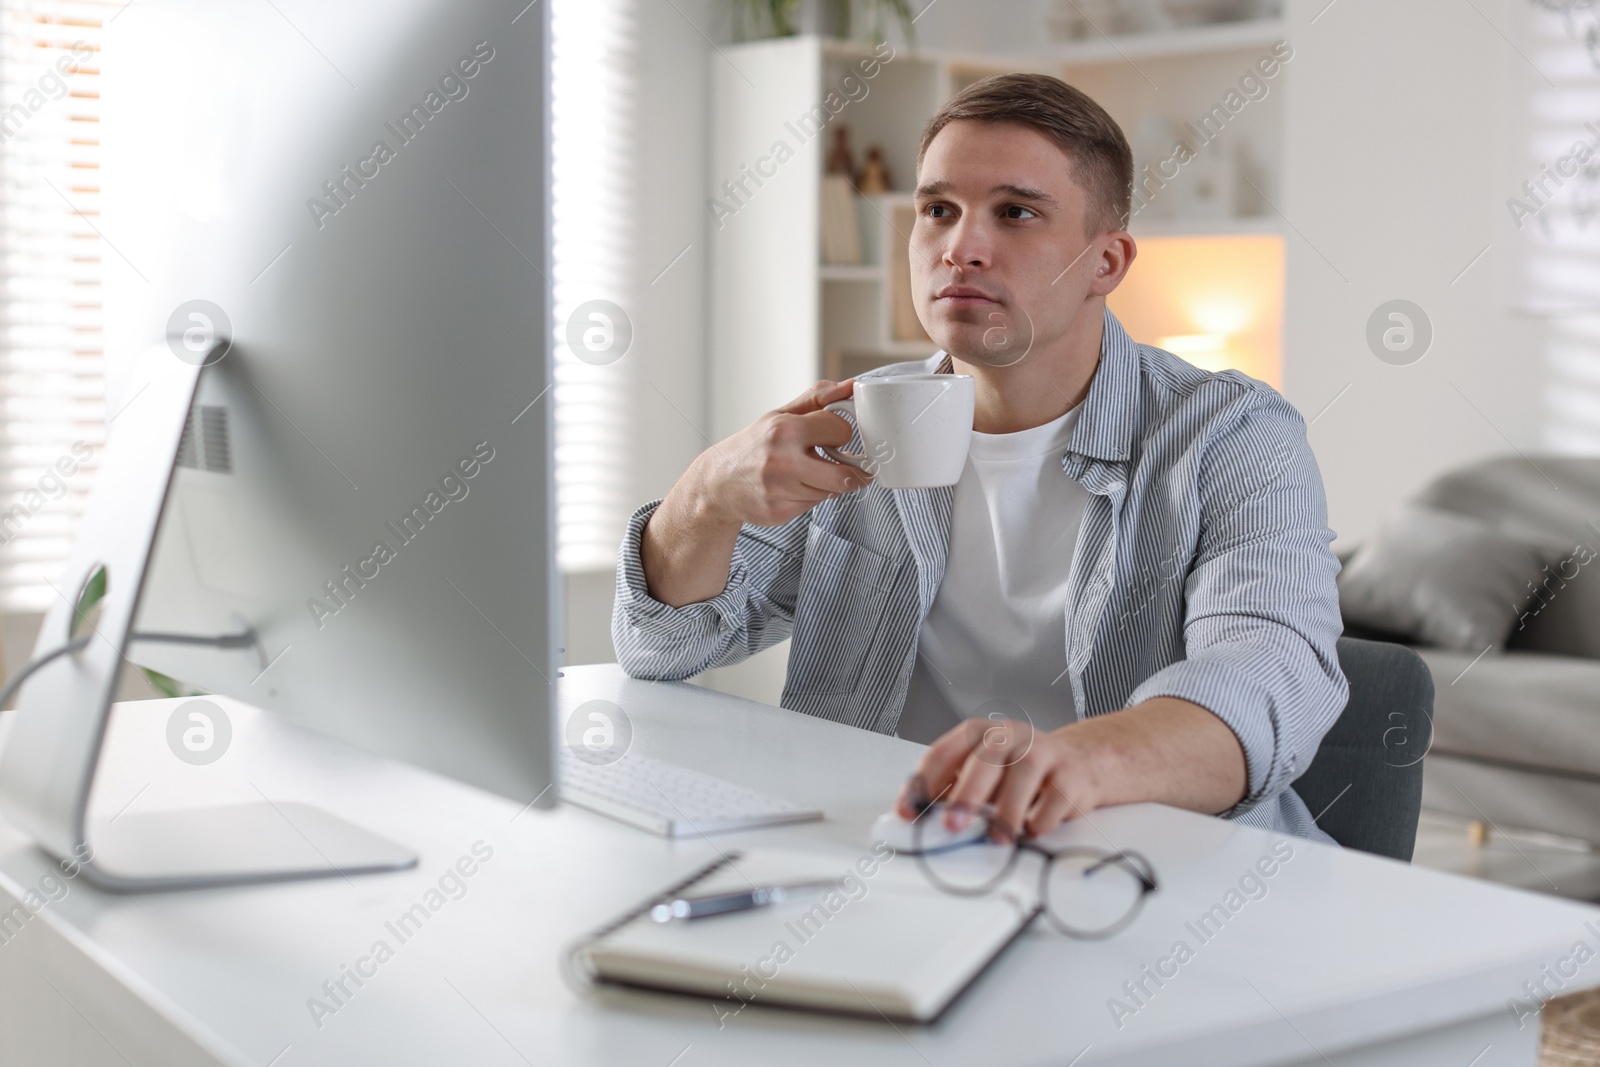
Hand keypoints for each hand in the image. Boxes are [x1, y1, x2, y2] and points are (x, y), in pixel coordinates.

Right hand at [684, 379, 872, 528]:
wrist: (718, 482)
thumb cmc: (754, 445)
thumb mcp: (780, 415)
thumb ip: (817, 399)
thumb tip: (849, 386)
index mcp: (785, 430)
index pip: (841, 430)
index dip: (840, 433)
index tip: (834, 436)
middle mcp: (782, 461)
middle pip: (844, 475)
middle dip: (851, 472)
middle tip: (849, 467)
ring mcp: (780, 490)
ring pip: (831, 492)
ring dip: (828, 484)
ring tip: (809, 473)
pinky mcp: (779, 512)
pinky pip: (813, 505)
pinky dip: (811, 497)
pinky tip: (794, 488)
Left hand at [894, 718, 1103, 843]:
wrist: (1079, 763)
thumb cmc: (1019, 772)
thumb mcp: (983, 773)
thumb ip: (953, 789)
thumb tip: (921, 818)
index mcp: (978, 734)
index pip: (943, 752)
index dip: (923, 783)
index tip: (908, 812)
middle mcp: (1009, 736)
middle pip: (985, 760)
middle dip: (967, 795)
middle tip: (953, 826)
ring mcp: (1043, 751)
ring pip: (1022, 775)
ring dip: (1006, 812)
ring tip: (997, 839)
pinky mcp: (1070, 773)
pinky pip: (1055, 797)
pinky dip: (1041, 819)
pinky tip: (1032, 830)